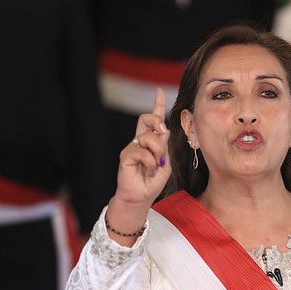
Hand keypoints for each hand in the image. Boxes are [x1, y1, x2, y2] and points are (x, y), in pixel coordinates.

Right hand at [107, 89, 171, 243]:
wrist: (140, 198)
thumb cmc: (152, 182)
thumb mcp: (165, 163)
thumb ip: (164, 147)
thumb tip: (164, 131)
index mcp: (150, 142)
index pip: (152, 121)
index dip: (157, 105)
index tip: (160, 92)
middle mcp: (139, 141)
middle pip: (146, 118)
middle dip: (156, 121)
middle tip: (163, 133)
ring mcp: (131, 147)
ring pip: (148, 137)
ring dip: (157, 152)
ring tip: (155, 166)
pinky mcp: (126, 155)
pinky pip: (142, 151)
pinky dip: (150, 162)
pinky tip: (148, 171)